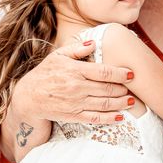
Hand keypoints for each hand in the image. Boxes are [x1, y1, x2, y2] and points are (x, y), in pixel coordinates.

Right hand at [13, 40, 133, 124]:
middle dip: (123, 89)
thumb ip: (76, 49)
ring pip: (104, 104)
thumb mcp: (57, 56)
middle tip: (133, 87)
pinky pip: (95, 118)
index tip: (131, 73)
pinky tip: (120, 117)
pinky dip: (110, 118)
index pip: (103, 72)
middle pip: (107, 89)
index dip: (120, 73)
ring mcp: (76, 103)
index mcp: (75, 70)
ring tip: (131, 101)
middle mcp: (77, 87)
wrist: (28, 98)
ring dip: (121, 103)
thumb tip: (94, 43)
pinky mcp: (74, 116)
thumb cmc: (44, 74)